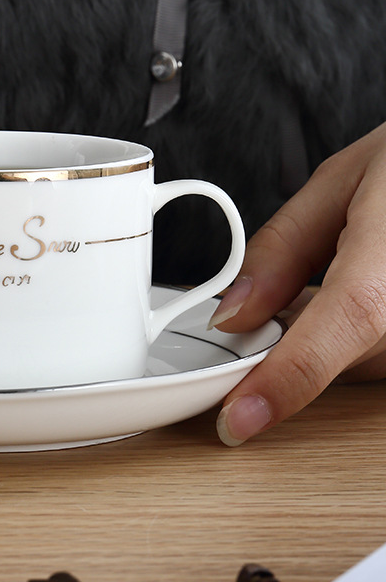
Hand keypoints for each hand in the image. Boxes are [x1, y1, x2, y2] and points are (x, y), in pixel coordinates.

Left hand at [208, 121, 385, 444]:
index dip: (291, 376)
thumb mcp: (338, 183)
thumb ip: (282, 250)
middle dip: (295, 340)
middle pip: (350, 354)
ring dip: (331, 338)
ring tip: (334, 277)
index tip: (238, 419)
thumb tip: (233, 316)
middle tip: (272, 304)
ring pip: (371, 364)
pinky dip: (359, 338)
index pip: (349, 316)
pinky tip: (359, 296)